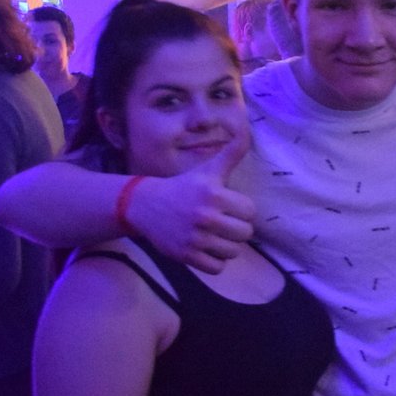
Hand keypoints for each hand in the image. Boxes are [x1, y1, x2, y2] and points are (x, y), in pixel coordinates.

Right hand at [127, 139, 255, 272]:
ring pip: (233, 252)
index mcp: (213, 194)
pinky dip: (215, 261)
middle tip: (222, 222)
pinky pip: (217, 268)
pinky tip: (206, 248)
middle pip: (245, 233)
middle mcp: (205, 216)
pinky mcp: (186, 256)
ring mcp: (195, 238)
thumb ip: (230, 153)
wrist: (145, 206)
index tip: (228, 206)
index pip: (250, 211)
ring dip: (226, 245)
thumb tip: (246, 127)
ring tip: (214, 235)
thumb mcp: (207, 170)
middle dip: (236, 229)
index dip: (241, 210)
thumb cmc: (183, 186)